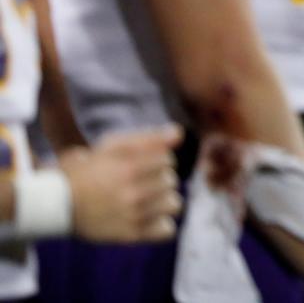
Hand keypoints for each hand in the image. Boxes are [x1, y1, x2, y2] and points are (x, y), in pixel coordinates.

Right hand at [62, 124, 182, 242]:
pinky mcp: (130, 235)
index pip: (168, 159)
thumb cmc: (88, 170)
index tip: (141, 164)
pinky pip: (167, 229)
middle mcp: (133, 192)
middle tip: (138, 182)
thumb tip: (179, 133)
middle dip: (158, 179)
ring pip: (174, 203)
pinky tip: (147, 217)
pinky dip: (160, 223)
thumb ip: (148, 138)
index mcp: (129, 167)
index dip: (156, 160)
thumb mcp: (112, 146)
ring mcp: (132, 216)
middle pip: (171, 180)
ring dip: (163, 200)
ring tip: (146, 199)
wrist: (58, 205)